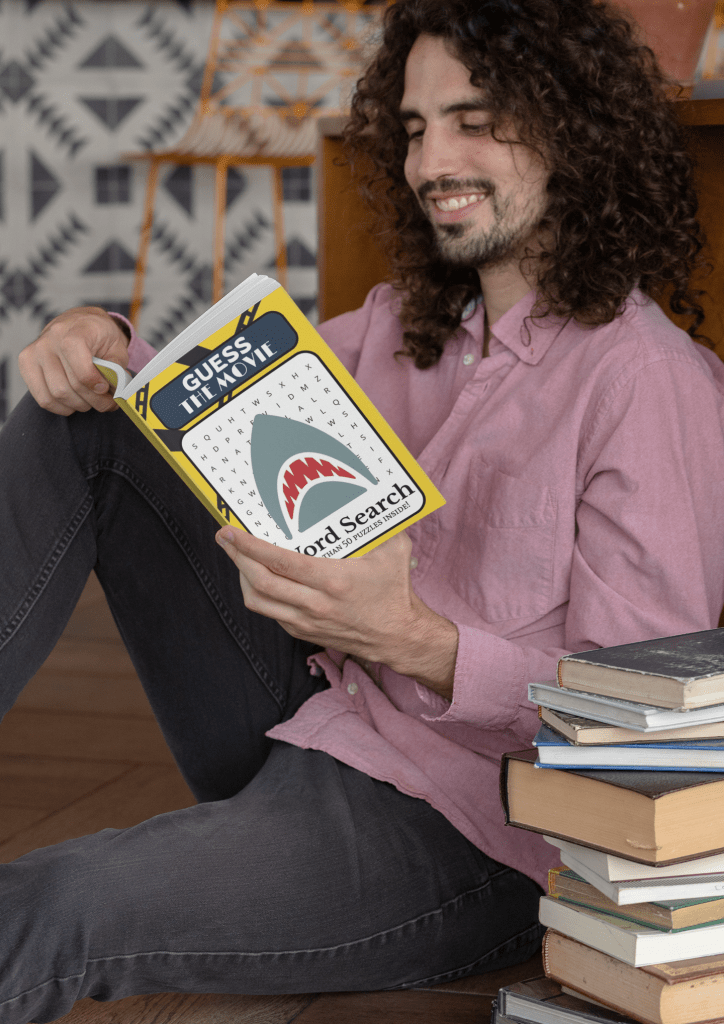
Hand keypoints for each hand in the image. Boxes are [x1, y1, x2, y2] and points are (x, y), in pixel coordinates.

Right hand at [19, 307, 129, 415]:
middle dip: (94, 401)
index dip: (95, 384)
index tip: (105, 388)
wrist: (79, 323)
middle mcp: (50, 339)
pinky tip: (75, 401)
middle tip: (107, 402)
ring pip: (57, 395)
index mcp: (76, 331)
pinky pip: (43, 399)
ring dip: (80, 405)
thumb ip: (116, 369)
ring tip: (92, 400)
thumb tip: (116, 390)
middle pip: (70, 386)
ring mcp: (34, 351)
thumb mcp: (116, 347)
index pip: (81, 368)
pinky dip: (62, 407)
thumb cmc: (100, 336)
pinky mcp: (25, 363)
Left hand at [216, 527, 458, 697]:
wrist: (398, 637)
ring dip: (242, 577)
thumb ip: (379, 523)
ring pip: (258, 601)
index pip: (280, 562)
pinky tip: (260, 577)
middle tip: (224, 538)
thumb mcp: (393, 551)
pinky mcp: (303, 632)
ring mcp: (306, 622)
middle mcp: (315, 604)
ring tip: (239, 557)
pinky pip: (270, 612)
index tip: (231, 531)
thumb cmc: (395, 591)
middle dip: (236, 557)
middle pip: (259, 581)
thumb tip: (369, 493)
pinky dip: (260, 593)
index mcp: (333, 580)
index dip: (250, 546)